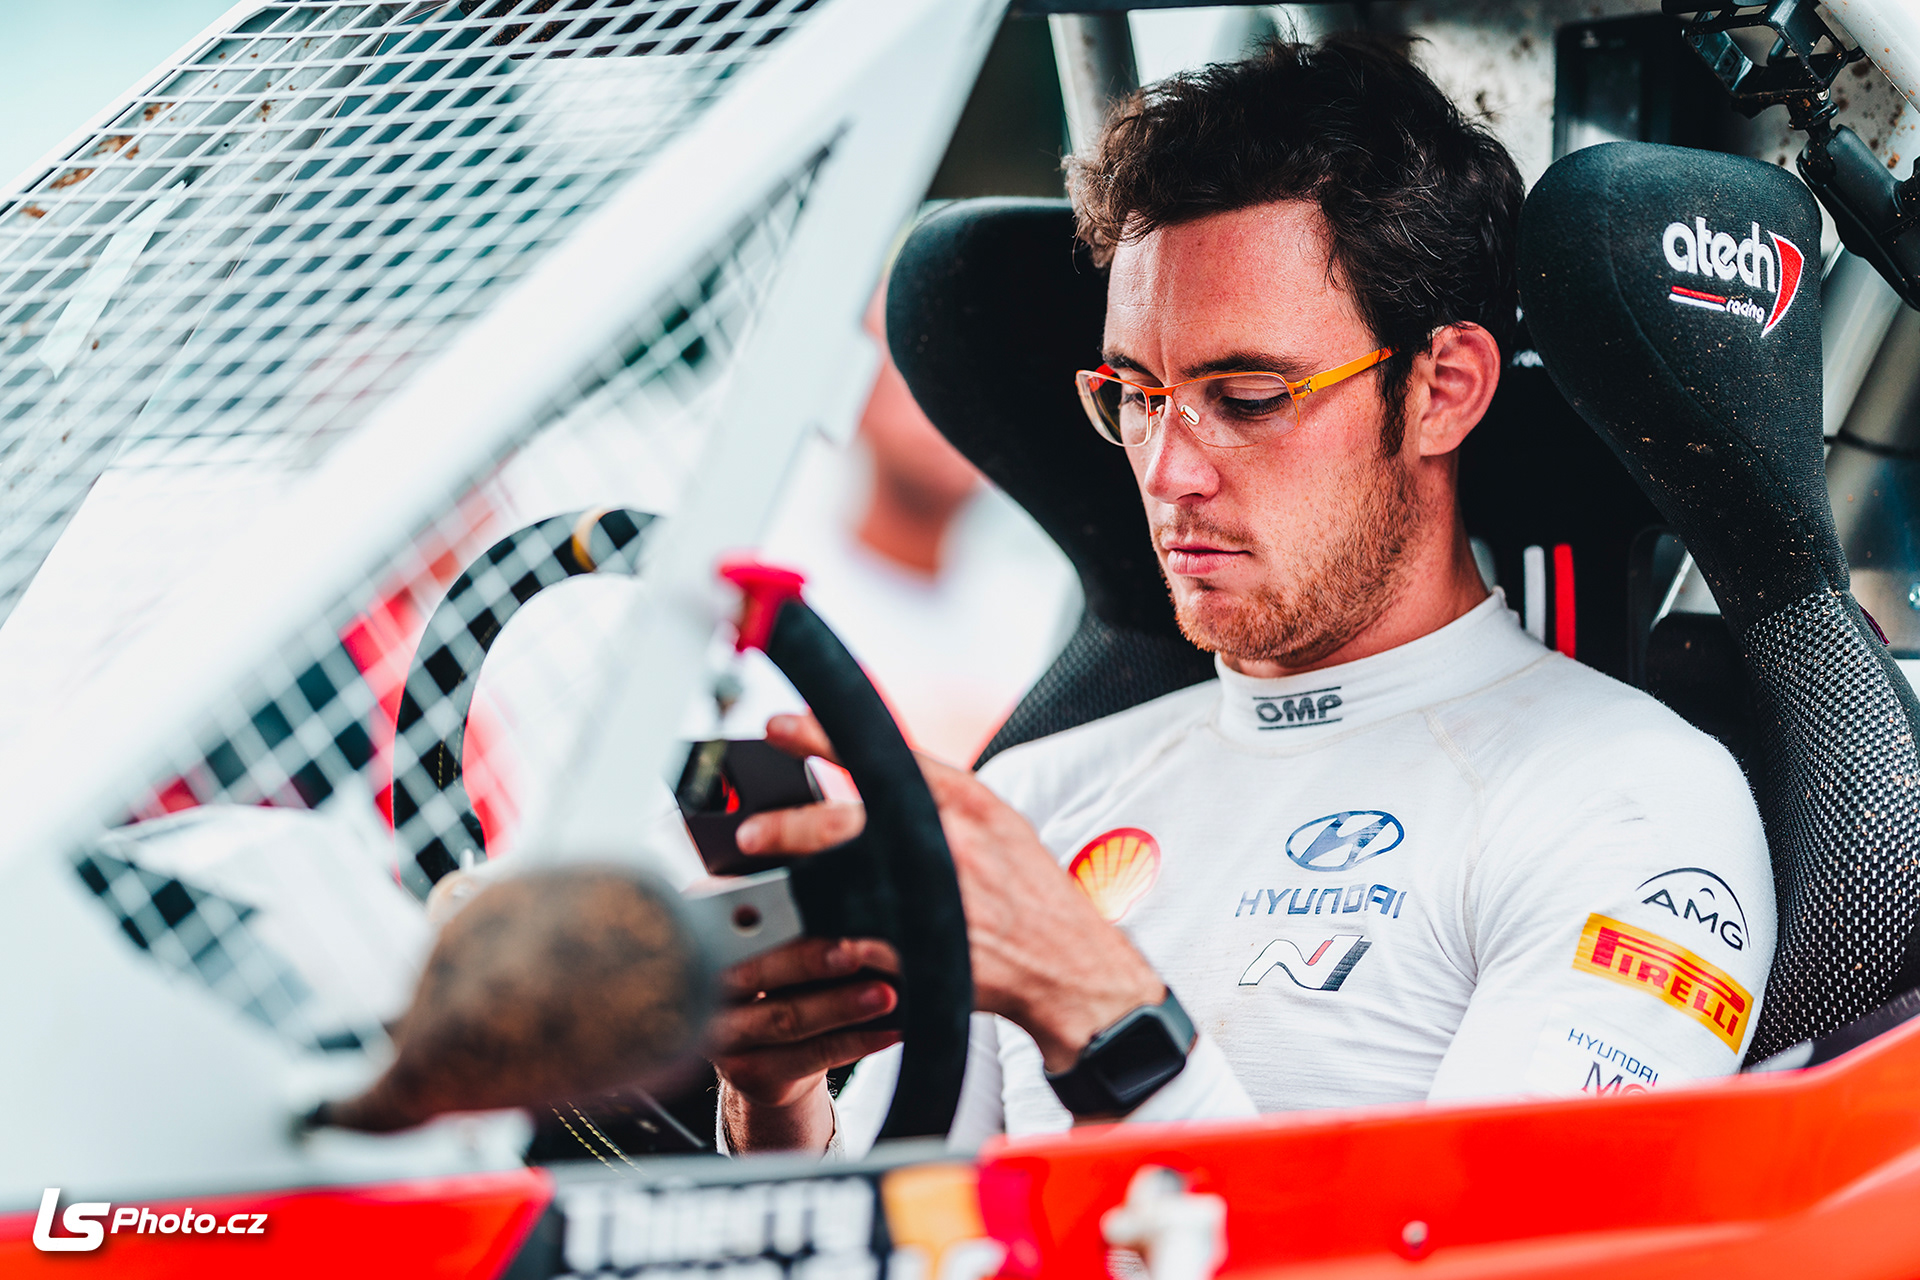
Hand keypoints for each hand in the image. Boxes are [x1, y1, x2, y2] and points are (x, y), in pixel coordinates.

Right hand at [708, 935, 900, 1152]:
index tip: (818, 915)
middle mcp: (707, 993)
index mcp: (710, 948)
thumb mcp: (773, 956)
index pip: (741, 933)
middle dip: (810, 962)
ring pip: (786, 1020)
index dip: (779, 925)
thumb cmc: (777, 985)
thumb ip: (792, 935)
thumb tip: (854, 931)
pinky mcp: (750, 1073)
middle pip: (757, 974)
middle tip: (855, 954)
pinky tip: (886, 1033)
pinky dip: (854, 1042)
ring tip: (885, 995)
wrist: (759, 1054)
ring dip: (841, 1006)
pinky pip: (809, 1056)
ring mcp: (724, 1038)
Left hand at [739, 714, 1164, 1072]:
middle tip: (751, 830)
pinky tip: (798, 935)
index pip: (882, 755)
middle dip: (790, 825)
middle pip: (847, 822)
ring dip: (794, 884)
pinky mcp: (921, 949)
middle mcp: (947, 841)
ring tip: (760, 886)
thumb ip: (941, 796)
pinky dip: (824, 937)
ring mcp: (933, 897)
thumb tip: (883, 765)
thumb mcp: (998, 823)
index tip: (778, 727)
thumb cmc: (1032, 893)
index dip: (822, 737)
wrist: (1070, 966)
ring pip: (841, 883)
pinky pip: (854, 941)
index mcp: (964, 801)